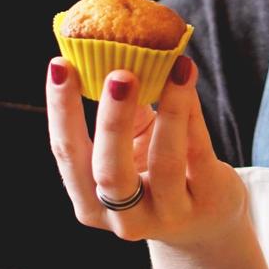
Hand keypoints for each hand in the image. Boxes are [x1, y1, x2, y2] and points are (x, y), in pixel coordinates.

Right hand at [45, 56, 247, 246]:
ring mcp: (169, 215)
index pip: (68, 155)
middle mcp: (126, 219)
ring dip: (169, 110)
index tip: (60, 66)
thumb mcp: (130, 148)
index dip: (61, 111)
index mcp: (91, 204)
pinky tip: (188, 80)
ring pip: (164, 163)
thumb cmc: (156, 172)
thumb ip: (121, 111)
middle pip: (110, 172)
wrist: (207, 219)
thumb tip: (113, 50)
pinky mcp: (208, 202)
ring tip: (174, 67)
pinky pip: (198, 153)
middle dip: (112, 121)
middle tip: (119, 75)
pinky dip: (192, 113)